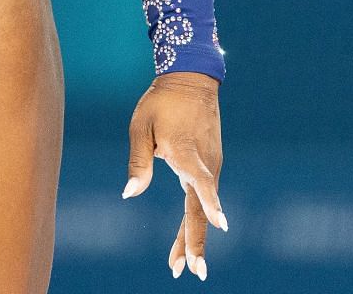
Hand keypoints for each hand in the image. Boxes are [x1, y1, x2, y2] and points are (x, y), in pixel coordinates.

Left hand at [123, 71, 224, 279]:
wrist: (191, 81)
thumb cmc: (160, 103)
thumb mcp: (140, 127)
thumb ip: (138, 162)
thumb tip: (130, 194)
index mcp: (186, 151)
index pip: (200, 181)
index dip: (211, 202)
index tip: (222, 224)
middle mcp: (204, 162)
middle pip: (201, 208)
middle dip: (197, 242)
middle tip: (195, 272)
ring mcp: (211, 165)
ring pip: (202, 207)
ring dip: (194, 236)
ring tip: (183, 265)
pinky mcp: (211, 164)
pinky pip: (202, 197)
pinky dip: (197, 218)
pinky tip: (185, 240)